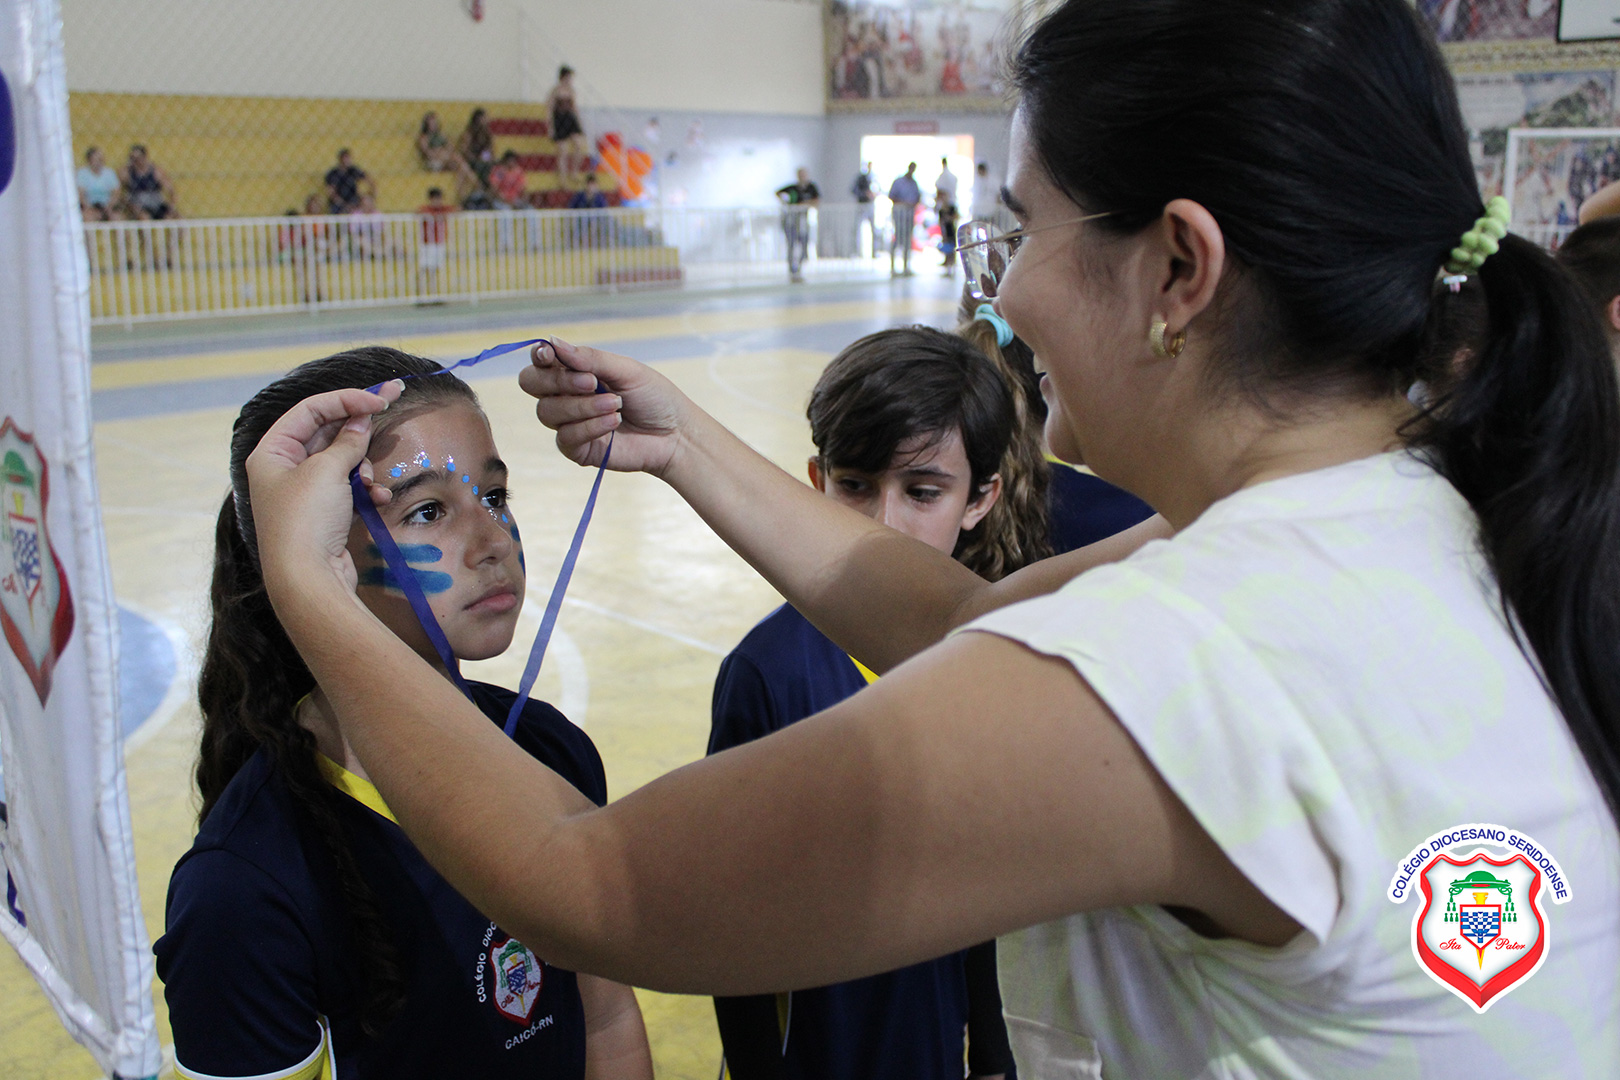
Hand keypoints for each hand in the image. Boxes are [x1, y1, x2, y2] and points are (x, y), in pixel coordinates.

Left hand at [244, 382, 402, 594]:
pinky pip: (348, 487)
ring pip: (341, 460)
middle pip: (326, 432)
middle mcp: (284, 469)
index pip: (310, 410)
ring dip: (362, 466)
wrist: (308, 579)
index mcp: (272, 452)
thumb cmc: (306, 520)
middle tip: (392, 401)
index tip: (378, 399)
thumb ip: (347, 441)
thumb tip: (360, 421)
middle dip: (358, 427)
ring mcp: (304, 492)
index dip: (345, 400)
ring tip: (369, 480)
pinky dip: (364, 489)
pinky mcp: (323, 512)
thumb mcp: (327, 471)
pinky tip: (376, 499)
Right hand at [519, 338, 689, 476]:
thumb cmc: (654, 398)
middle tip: (591, 382)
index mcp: (576, 372)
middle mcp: (566, 396)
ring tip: (616, 404)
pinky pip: (565, 437)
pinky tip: (613, 422)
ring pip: (547, 412)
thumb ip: (590, 358)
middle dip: (556, 381)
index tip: (550, 355)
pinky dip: (589, 427)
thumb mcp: (625, 370)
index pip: (541, 362)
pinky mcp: (578, 450)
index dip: (540, 356)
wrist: (675, 434)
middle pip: (531, 384)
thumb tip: (552, 341)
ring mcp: (570, 423)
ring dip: (582, 406)